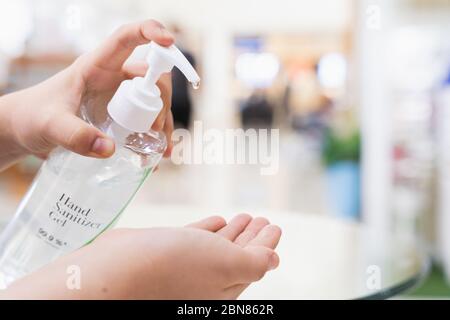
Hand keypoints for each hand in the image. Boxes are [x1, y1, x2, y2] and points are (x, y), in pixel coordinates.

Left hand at [0, 19, 174, 168]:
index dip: (150, 32)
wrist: (28, 129)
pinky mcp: (123, 117)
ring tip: (161, 150)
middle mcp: (115, 78)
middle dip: (161, 101)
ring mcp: (121, 98)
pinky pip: (148, 123)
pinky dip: (157, 139)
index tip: (168, 42)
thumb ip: (75, 135)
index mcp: (97, 66)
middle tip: (154, 129)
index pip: (127, 38)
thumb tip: (109, 148)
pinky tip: (157, 157)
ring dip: (164, 123)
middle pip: (152, 77)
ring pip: (156, 102)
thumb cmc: (34, 116)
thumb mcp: (51, 125)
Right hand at [1, 215, 281, 298]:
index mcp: (223, 286)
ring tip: (246, 216)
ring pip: (216, 246)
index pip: (253, 263)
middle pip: (236, 255)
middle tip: (263, 219)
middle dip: (251, 237)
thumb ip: (253, 262)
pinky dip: (208, 229)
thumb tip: (275, 260)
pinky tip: (217, 219)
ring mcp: (184, 267)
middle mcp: (204, 279)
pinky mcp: (165, 253)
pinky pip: (194, 240)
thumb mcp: (224, 264)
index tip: (276, 226)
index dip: (266, 244)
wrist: (116, 271)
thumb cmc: (171, 268)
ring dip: (232, 231)